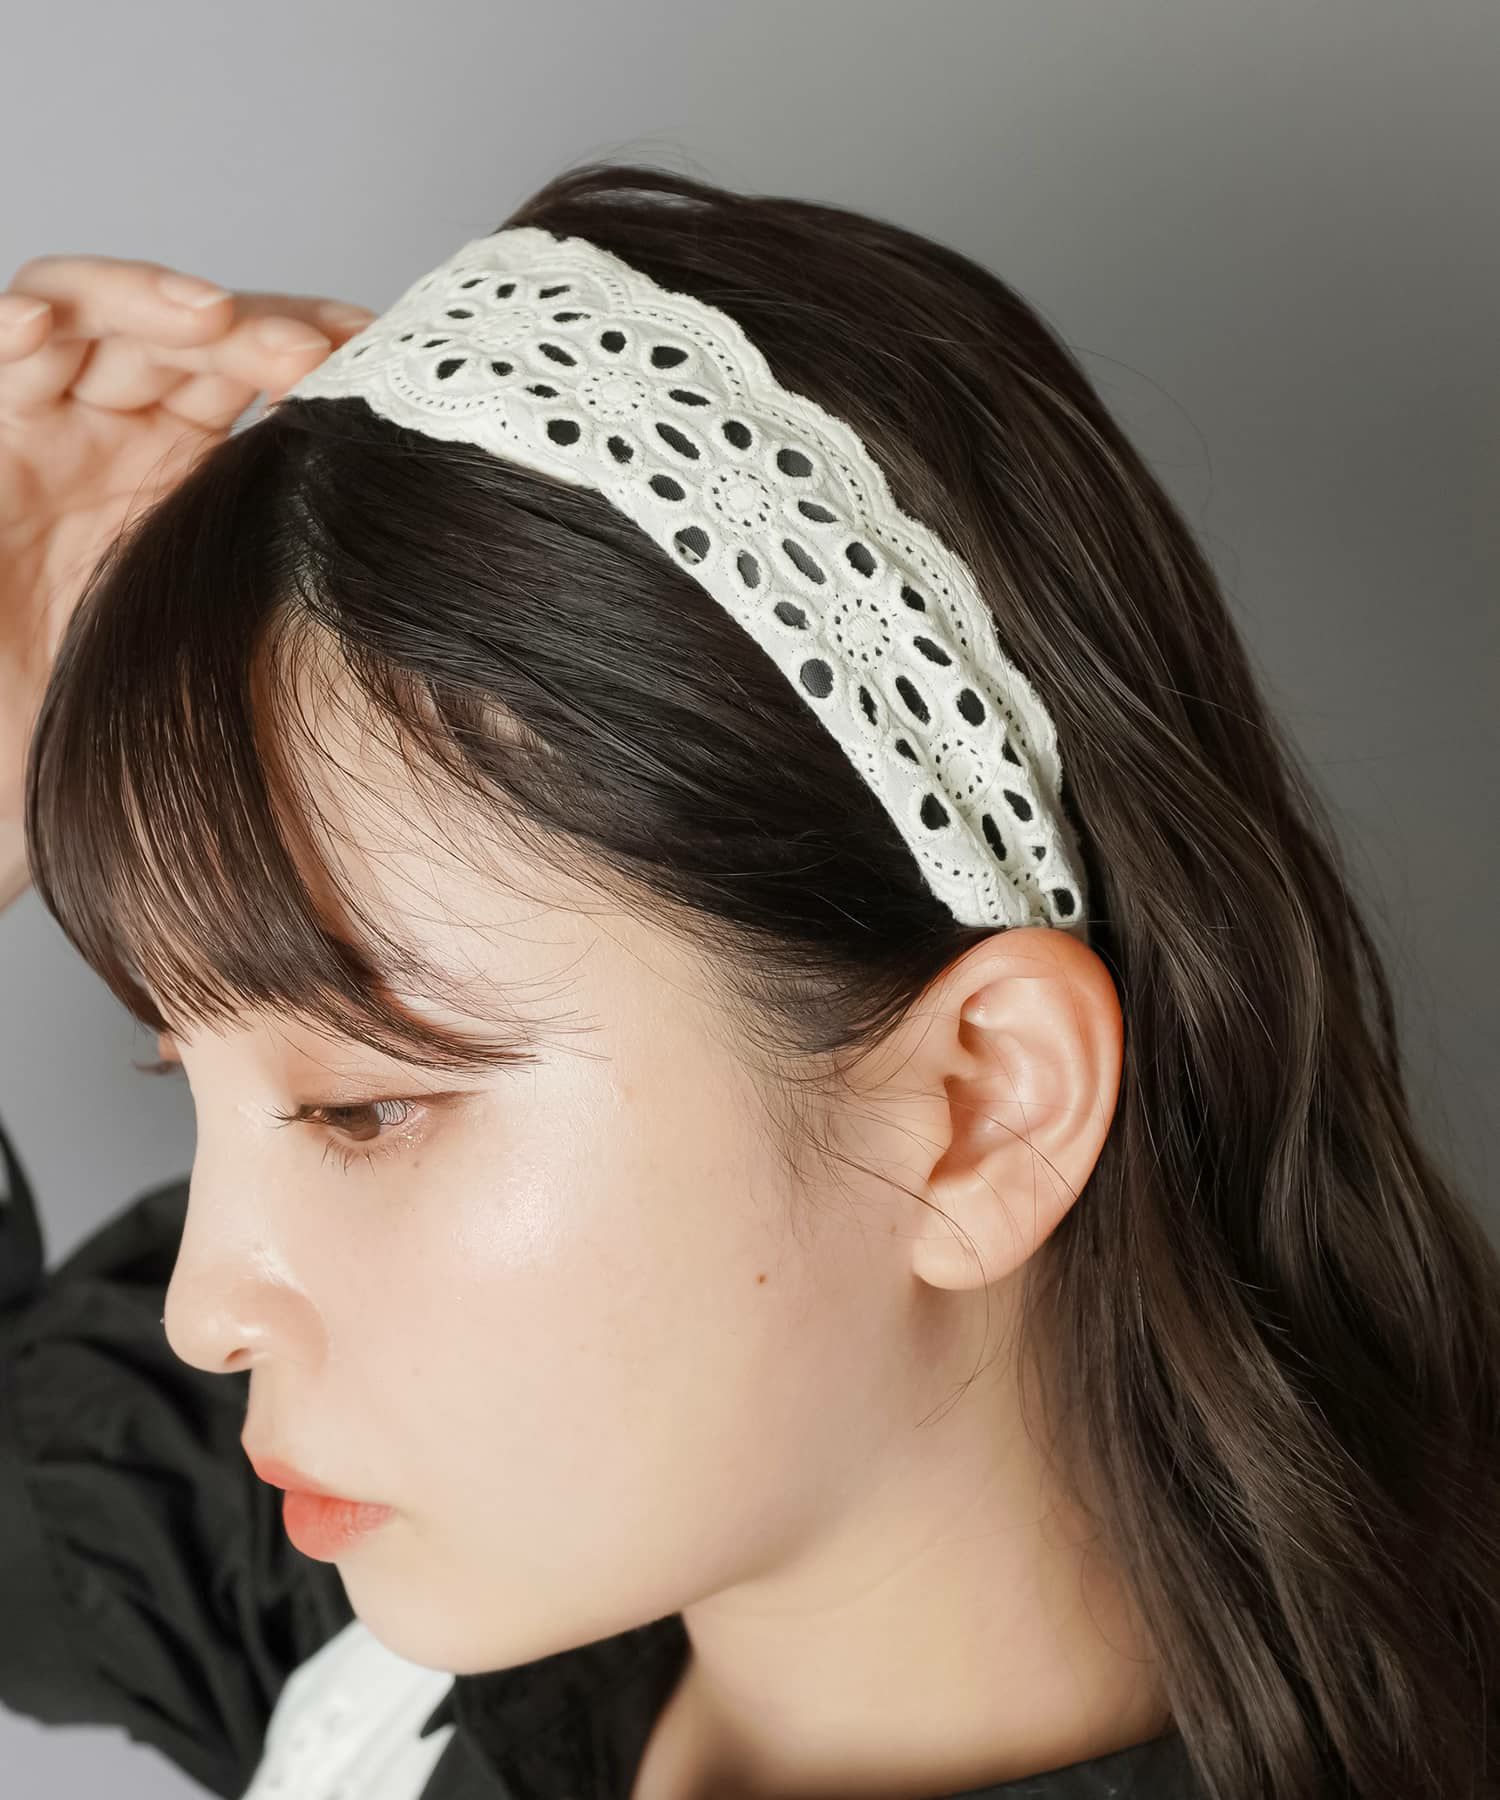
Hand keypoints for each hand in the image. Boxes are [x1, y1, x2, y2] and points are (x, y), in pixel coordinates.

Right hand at [0, 254, 374, 849]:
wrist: (19, 760)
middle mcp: (112, 428)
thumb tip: (429, 543)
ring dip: (145, 303)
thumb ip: (295, 559)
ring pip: (82, 315)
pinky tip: (44, 326)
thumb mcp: (228, 621)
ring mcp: (40, 430)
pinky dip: (12, 332)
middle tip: (318, 346)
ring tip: (207, 317)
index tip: (379, 354)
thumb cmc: (128, 707)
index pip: (243, 361)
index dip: (306, 339)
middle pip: (177, 330)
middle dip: (251, 324)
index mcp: (182, 458)